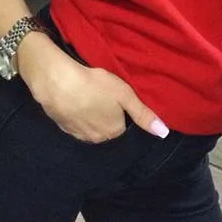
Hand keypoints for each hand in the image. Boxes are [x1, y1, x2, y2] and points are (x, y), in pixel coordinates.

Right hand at [16, 33, 168, 142]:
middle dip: (107, 116)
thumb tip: (163, 133)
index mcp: (114, 132)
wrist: (57, 82)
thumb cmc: (95, 85)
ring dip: (92, 117)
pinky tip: (75, 102)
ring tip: (89, 98)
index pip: (124, 126)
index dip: (122, 111)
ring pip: (91, 128)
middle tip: (102, 96)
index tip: (117, 98)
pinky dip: (77, 116)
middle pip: (108, 129)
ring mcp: (78, 135)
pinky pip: (76, 125)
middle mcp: (97, 139)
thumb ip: (144, 114)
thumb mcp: (125, 95)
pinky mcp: (62, 128)